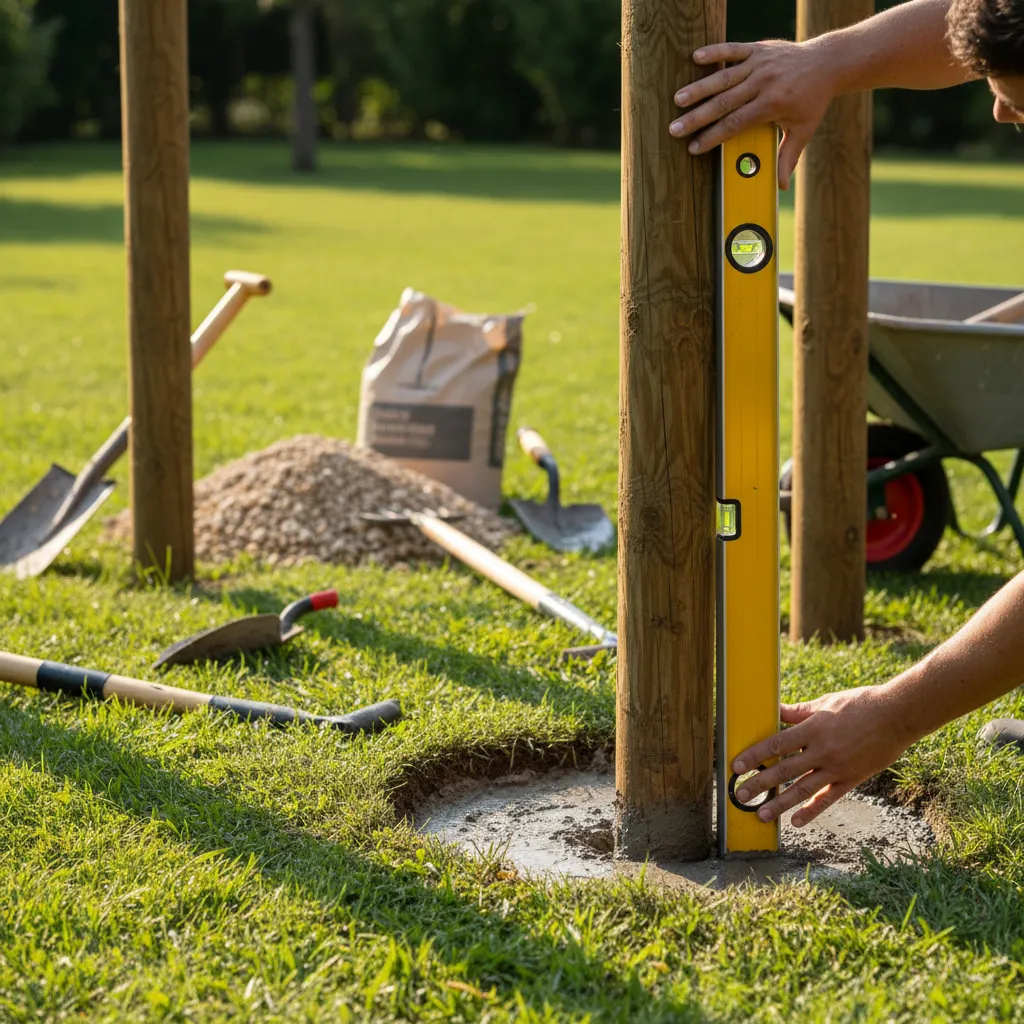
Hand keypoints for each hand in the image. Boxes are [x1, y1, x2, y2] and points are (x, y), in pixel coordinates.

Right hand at [668, 40, 837, 188]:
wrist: (827, 63)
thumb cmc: (812, 100)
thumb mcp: (803, 130)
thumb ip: (788, 157)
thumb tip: (781, 187)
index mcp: (772, 104)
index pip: (735, 124)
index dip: (713, 137)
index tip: (694, 148)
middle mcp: (764, 82)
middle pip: (723, 103)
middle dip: (697, 117)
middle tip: (675, 129)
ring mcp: (759, 64)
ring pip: (724, 77)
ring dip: (699, 88)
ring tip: (678, 99)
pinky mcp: (758, 48)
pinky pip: (733, 49)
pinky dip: (715, 52)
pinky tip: (696, 57)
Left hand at [731, 684, 917, 826]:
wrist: (898, 716)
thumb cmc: (860, 704)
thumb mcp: (826, 702)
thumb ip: (798, 712)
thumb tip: (774, 710)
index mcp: (814, 728)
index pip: (777, 744)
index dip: (755, 756)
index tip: (737, 765)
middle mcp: (823, 750)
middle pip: (785, 770)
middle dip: (760, 783)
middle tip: (739, 795)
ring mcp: (838, 767)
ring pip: (803, 789)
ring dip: (780, 803)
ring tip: (761, 814)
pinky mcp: (851, 779)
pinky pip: (828, 798)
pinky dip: (811, 810)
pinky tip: (796, 821)